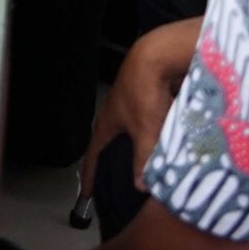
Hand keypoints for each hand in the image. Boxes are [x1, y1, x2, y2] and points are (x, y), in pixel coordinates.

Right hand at [85, 18, 200, 188]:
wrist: (156, 56)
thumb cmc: (145, 93)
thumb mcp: (145, 132)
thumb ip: (143, 160)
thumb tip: (140, 187)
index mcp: (108, 122)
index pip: (93, 154)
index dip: (90, 174)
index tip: (85, 193)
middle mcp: (114, 111)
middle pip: (108, 140)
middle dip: (109, 158)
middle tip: (111, 177)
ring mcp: (129, 100)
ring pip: (129, 129)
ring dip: (132, 144)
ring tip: (140, 159)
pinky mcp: (145, 92)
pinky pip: (145, 119)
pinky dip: (150, 131)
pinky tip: (163, 137)